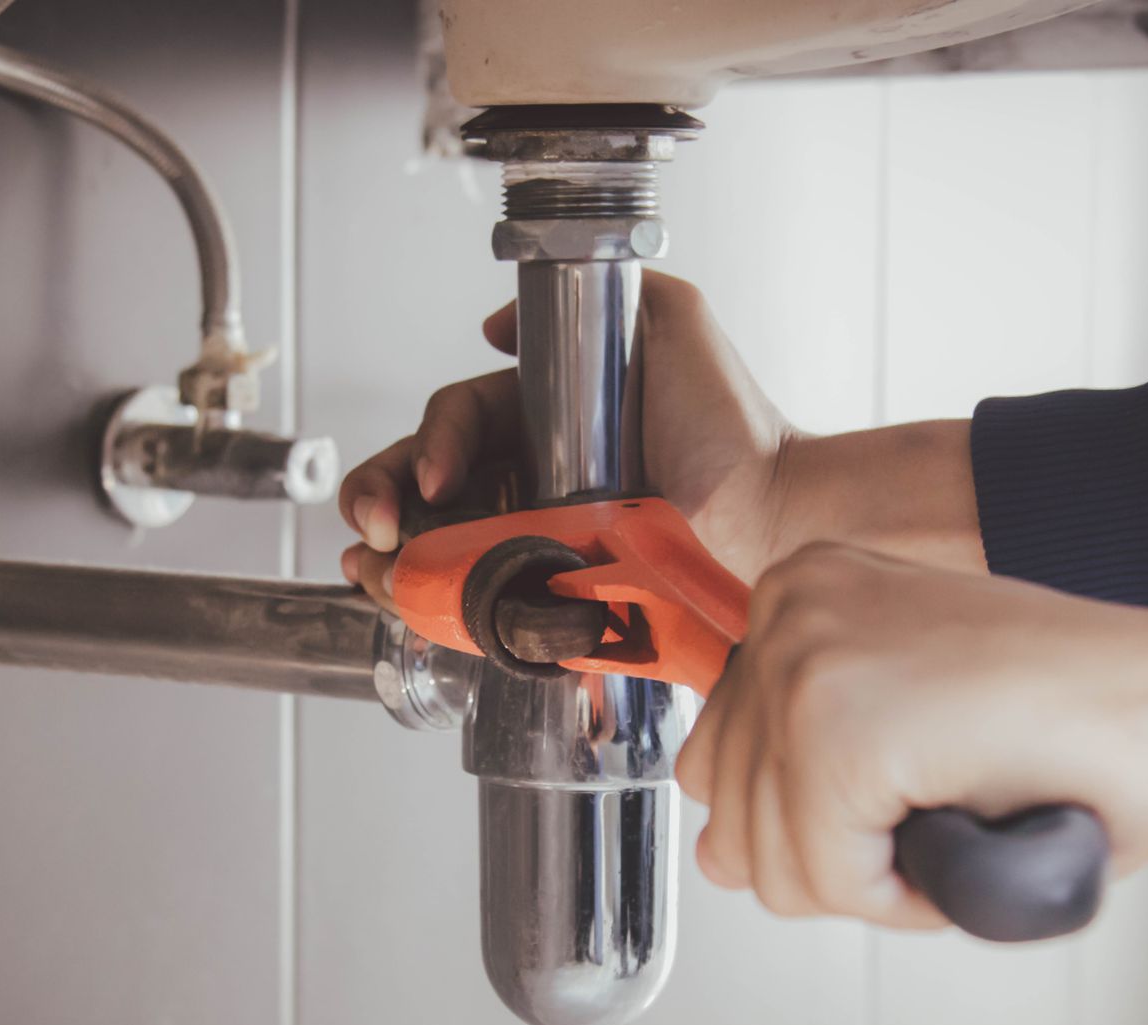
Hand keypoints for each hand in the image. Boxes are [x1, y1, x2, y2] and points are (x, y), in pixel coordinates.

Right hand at [338, 272, 796, 607]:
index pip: (457, 421)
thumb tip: (495, 325)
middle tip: (375, 527)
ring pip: (437, 546)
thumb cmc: (736, 425)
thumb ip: (603, 294)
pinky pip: (480, 603)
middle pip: (426, 485)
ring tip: (372, 569)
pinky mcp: (556, 594)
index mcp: (546, 419)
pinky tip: (405, 605)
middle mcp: (534, 479)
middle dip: (381, 499)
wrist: (775, 511)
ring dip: (389, 559)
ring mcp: (540, 540)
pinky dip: (432, 607)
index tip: (442, 477)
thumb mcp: (672, 322)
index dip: (432, 443)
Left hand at [676, 543, 1147, 925]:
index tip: (914, 780)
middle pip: (729, 813)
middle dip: (835, 852)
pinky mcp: (838, 728)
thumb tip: (721, 853)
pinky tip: (973, 825)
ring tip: (964, 809)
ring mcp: (805, 660)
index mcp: (800, 589)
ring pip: (771, 862)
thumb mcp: (906, 716)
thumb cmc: (1083, 726)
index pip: (721, 758)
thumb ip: (802, 763)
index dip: (822, 814)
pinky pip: (828, 883)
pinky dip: (907, 896)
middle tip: (944, 805)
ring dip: (877, 877)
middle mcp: (787, 605)